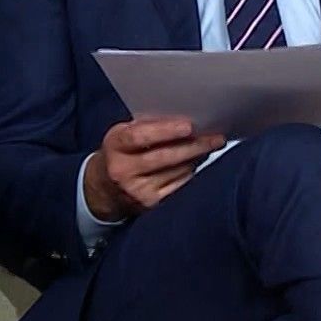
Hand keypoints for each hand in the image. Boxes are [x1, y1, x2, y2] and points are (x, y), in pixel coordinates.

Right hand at [83, 117, 225, 221]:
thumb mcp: (123, 135)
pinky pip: (179, 184)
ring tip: (210, 146)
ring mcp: (137, 189)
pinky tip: (196, 162)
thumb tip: (184, 117)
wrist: (104, 189)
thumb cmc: (121, 153)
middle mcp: (123, 170)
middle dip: (194, 146)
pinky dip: (190, 171)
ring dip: (196, 157)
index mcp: (115, 145)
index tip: (189, 125)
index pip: (139, 136)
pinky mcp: (150, 203)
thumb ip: (147, 126)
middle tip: (216, 138)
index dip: (165, 131)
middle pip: (164, 157)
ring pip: (176, 171)